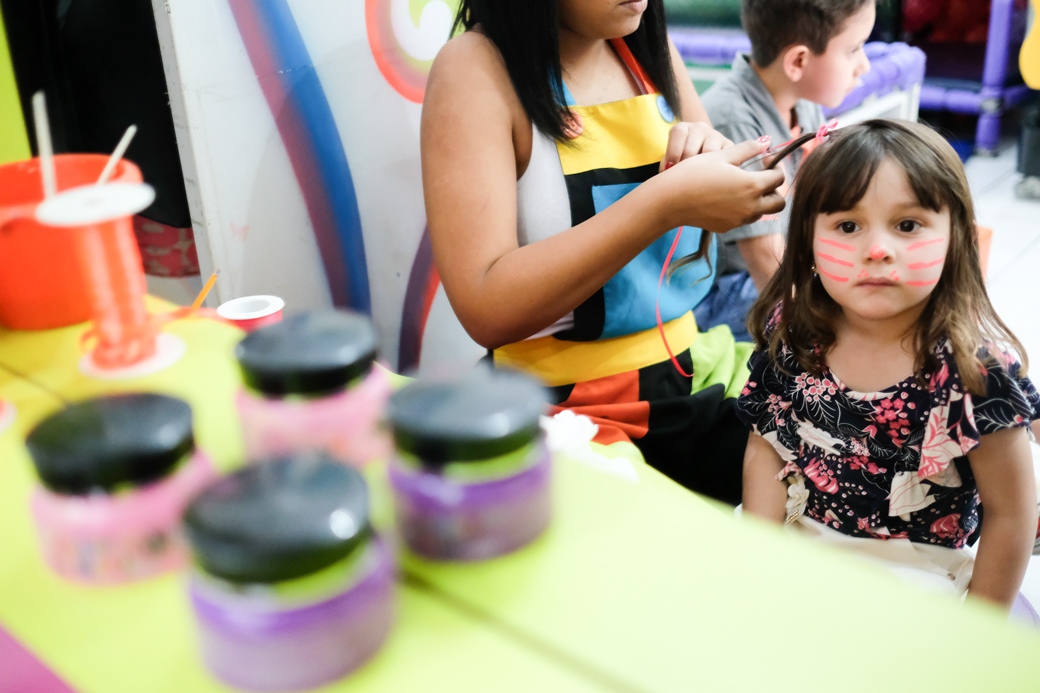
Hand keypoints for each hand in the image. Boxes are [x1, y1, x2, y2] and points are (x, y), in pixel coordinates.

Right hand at [657, 138, 785, 232]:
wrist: (670, 200)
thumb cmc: (694, 173)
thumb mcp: (721, 155)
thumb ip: (747, 149)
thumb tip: (765, 142)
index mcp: (751, 185)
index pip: (778, 178)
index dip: (775, 166)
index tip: (765, 160)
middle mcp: (749, 206)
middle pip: (778, 203)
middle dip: (775, 190)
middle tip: (762, 178)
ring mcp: (738, 220)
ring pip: (762, 212)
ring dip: (760, 201)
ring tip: (744, 187)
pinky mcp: (726, 227)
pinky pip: (743, 219)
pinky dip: (743, 209)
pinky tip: (728, 198)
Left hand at [659, 121, 732, 172]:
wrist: (700, 156)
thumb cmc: (680, 162)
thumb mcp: (670, 161)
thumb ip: (667, 166)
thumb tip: (670, 175)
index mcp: (683, 128)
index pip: (679, 133)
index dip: (673, 153)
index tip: (670, 169)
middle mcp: (699, 128)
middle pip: (692, 148)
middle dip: (686, 167)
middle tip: (684, 179)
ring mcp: (715, 135)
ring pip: (709, 153)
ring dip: (702, 170)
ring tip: (698, 181)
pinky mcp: (729, 145)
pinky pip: (725, 157)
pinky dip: (718, 170)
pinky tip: (712, 178)